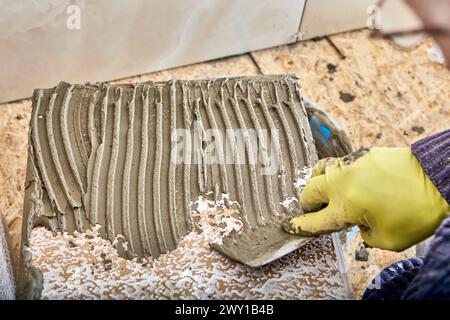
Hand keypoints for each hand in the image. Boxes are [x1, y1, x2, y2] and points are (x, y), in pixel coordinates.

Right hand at [283, 147, 449, 250]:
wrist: (438, 179)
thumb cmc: (416, 212)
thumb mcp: (390, 239)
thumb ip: (366, 236)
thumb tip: (360, 226)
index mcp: (344, 208)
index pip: (313, 220)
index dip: (299, 226)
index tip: (289, 226)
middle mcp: (341, 184)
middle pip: (308, 193)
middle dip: (307, 204)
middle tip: (316, 210)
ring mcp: (349, 166)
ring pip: (318, 171)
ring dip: (318, 184)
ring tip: (326, 190)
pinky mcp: (361, 155)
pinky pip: (339, 163)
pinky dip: (337, 173)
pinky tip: (349, 180)